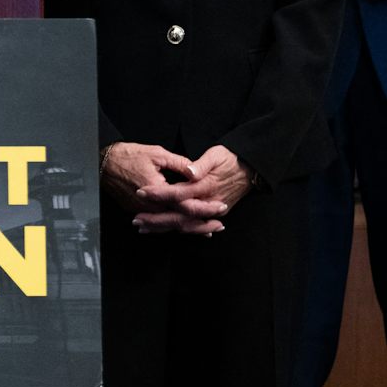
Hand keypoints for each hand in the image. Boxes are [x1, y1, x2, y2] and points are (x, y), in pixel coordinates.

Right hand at [100, 141, 220, 233]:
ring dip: (190, 229)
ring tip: (207, 230)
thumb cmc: (128, 155)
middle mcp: (150, 206)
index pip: (187, 206)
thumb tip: (196, 172)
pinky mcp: (136, 211)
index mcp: (158, 191)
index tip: (220, 207)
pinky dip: (173, 226)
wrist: (103, 162)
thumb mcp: (157, 153)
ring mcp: (142, 211)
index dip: (206, 208)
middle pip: (181, 222)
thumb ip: (180, 164)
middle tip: (219, 225)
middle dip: (202, 225)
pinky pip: (158, 224)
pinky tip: (183, 227)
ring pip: (170, 226)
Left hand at [131, 144, 253, 234]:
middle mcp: (208, 203)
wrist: (250, 170)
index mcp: (206, 187)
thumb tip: (189, 172)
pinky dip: (176, 229)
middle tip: (136, 220)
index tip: (141, 192)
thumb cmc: (230, 159)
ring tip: (143, 227)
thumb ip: (201, 165)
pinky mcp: (212, 215)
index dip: (158, 194)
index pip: (178, 194)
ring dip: (163, 227)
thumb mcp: (215, 156)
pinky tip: (161, 230)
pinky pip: (192, 226)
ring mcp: (211, 212)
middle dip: (156, 220)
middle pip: (179, 216)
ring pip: (184, 225)